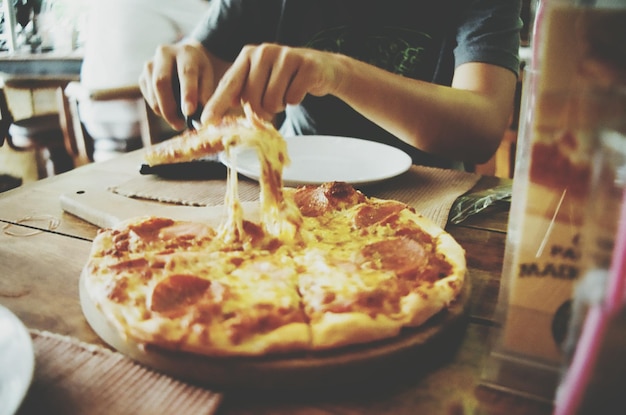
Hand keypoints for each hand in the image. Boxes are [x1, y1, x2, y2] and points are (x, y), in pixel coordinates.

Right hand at [139, 41, 215, 130]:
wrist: (185, 58)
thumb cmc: (200, 72)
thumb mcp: (208, 79)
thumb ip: (205, 97)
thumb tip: (200, 122)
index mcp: (186, 53)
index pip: (186, 73)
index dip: (187, 93)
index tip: (189, 112)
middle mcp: (164, 54)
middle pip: (161, 82)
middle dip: (169, 107)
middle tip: (180, 125)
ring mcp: (150, 64)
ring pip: (153, 92)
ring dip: (164, 111)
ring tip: (177, 121)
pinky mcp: (143, 76)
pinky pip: (148, 97)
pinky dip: (158, 108)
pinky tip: (170, 111)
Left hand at [203, 43, 342, 123]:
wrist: (321, 69)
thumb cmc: (284, 79)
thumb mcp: (260, 81)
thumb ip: (241, 94)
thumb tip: (217, 116)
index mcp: (247, 55)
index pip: (229, 84)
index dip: (217, 104)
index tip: (206, 122)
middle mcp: (264, 52)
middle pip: (252, 98)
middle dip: (261, 110)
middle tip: (271, 103)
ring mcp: (285, 56)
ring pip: (273, 101)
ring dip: (280, 105)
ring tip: (285, 93)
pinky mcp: (305, 66)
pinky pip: (293, 99)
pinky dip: (295, 100)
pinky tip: (298, 89)